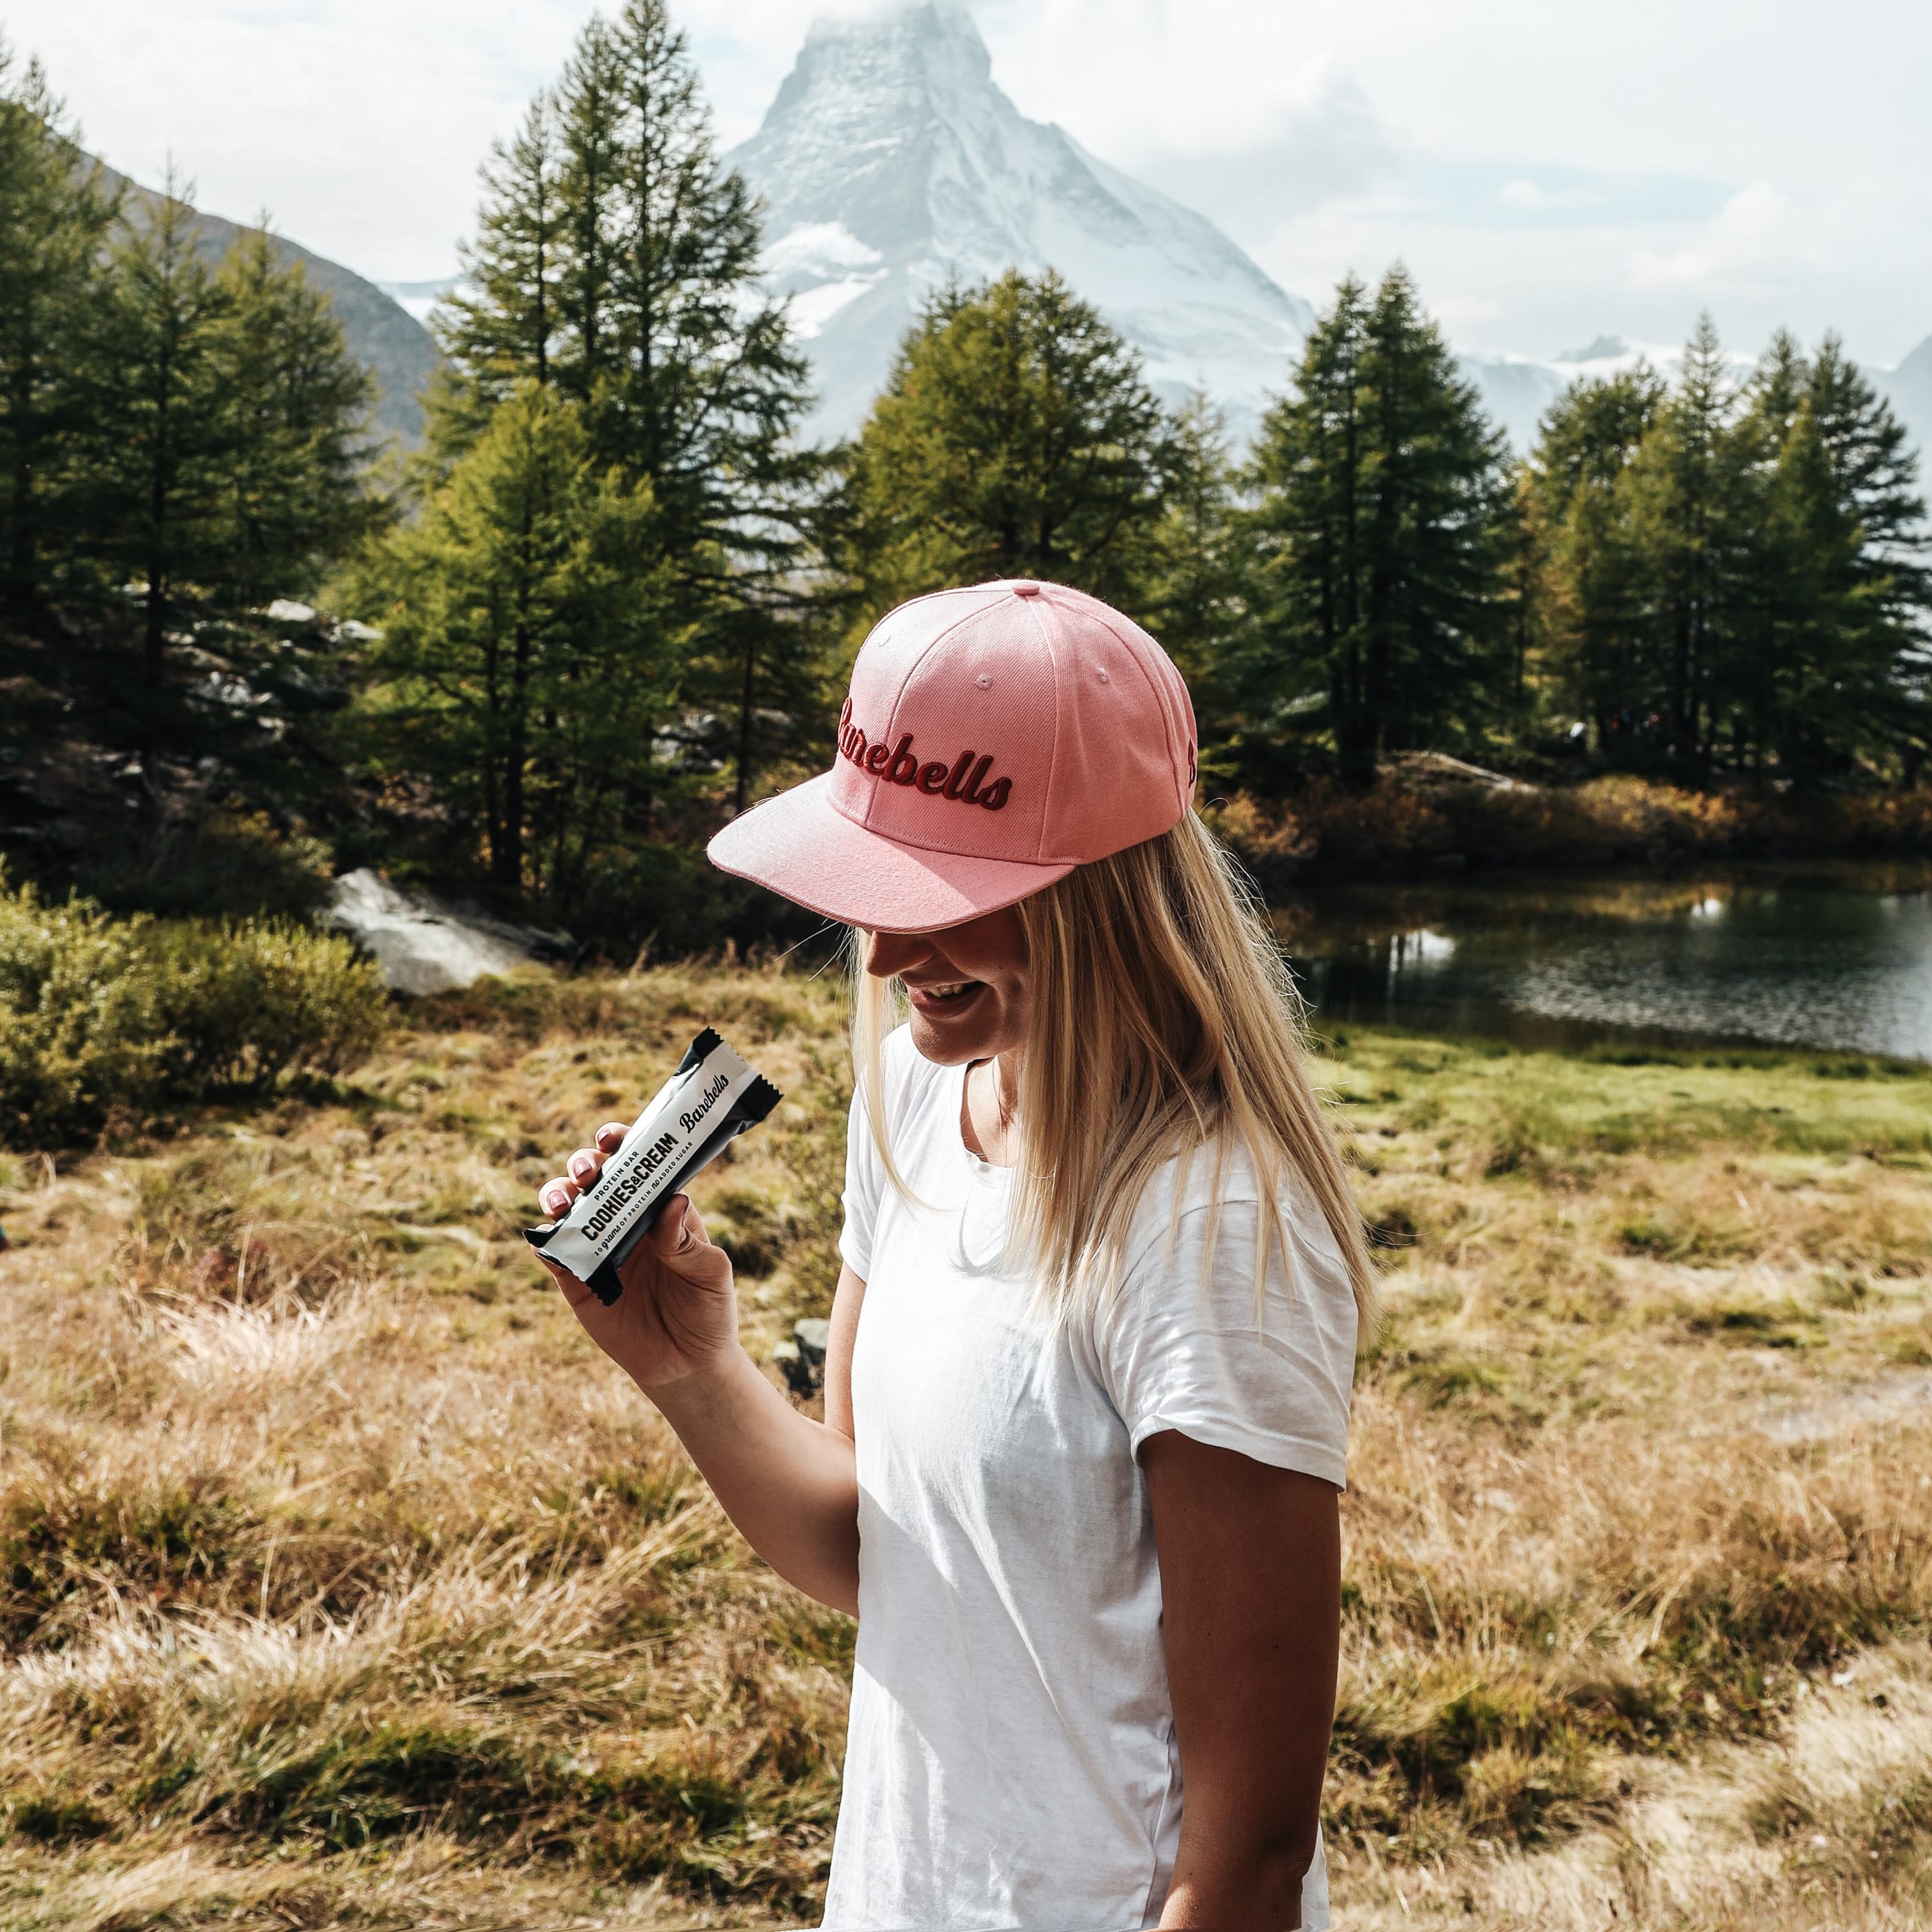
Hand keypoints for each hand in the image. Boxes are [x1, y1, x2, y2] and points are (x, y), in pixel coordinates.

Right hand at [536, 1123, 739, 1392]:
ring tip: (563, 1202)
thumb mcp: (711, 1274)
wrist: (688, 1365)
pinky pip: (553, 1255)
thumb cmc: (708, 1311)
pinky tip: (546, 1240)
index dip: (621, 1144)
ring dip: (557, 1195)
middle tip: (587, 1172)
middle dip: (584, 1165)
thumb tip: (673, 1201)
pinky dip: (545, 1243)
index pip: (638, 1166)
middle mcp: (625, 1222)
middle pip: (595, 1179)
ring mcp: (598, 1249)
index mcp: (660, 1209)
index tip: (611, 1138)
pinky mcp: (577, 1282)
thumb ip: (687, 1242)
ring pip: (567, 1209)